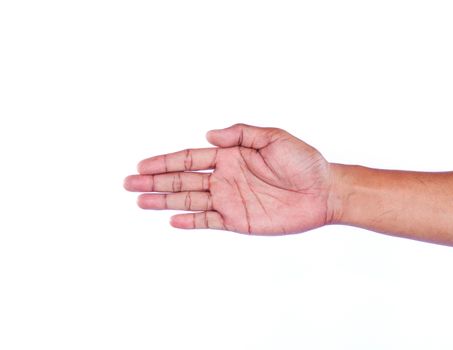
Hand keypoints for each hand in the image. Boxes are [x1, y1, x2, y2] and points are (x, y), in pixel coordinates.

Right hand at [124, 124, 335, 234]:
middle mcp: (225, 178)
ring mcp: (230, 200)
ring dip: (164, 201)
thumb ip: (240, 134)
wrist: (324, 191)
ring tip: (140, 201)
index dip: (165, 162)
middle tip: (128, 183)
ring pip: (190, 200)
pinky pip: (209, 221)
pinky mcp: (239, 220)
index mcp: (230, 156)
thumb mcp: (273, 138)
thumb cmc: (303, 162)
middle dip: (155, 181)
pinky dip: (191, 222)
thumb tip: (208, 134)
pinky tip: (173, 220)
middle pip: (182, 180)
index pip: (190, 158)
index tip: (142, 165)